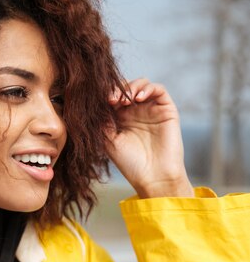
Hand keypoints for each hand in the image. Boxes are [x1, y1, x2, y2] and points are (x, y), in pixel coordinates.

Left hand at [106, 79, 193, 197]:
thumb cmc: (131, 164)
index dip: (105, 94)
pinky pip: (158, 89)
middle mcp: (136, 112)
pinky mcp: (166, 109)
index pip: (112, 96)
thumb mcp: (109, 141)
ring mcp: (151, 109)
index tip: (99, 101)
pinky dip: (147, 88)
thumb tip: (94, 101)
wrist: (154, 177)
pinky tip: (137, 98)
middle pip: (125, 87)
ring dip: (131, 87)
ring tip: (124, 100)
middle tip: (110, 99)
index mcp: (120, 119)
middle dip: (116, 89)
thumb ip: (102, 121)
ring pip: (141, 84)